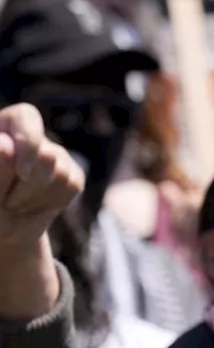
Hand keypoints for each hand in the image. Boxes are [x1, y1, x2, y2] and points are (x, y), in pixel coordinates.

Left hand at [0, 104, 83, 258]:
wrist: (1, 231)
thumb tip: (5, 145)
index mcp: (2, 130)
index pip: (25, 117)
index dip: (29, 141)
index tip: (23, 173)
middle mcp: (29, 137)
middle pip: (45, 153)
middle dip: (27, 186)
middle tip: (6, 201)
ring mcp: (53, 154)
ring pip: (60, 171)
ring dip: (34, 198)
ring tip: (15, 204)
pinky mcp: (71, 173)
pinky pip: (72, 185)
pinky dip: (51, 203)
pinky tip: (34, 206)